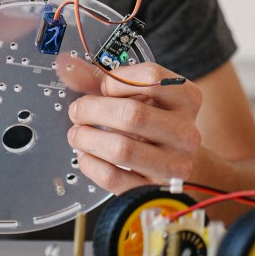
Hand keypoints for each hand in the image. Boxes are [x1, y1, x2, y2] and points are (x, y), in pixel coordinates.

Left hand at [60, 56, 203, 193]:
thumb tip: (67, 66)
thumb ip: (105, 80)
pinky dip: (91, 165)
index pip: (151, 77)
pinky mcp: (155, 190)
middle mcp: (185, 132)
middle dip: (93, 110)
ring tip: (78, 134)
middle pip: (133, 115)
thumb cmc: (157, 123)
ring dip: (88, 139)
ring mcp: (174, 164)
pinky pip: (114, 178)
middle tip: (77, 111)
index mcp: (187, 99)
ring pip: (122, 150)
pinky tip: (87, 156)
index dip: (117, 79)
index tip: (103, 86)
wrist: (178, 163)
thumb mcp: (141, 96)